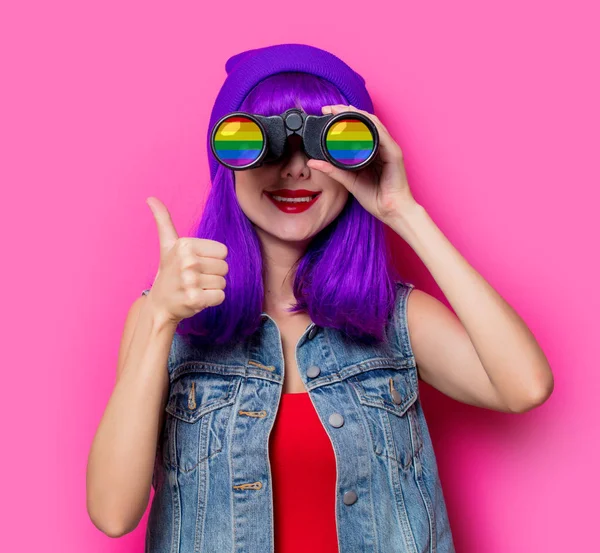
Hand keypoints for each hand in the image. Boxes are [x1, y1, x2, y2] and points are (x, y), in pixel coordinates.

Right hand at [145, 197, 228, 323]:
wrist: (160, 305)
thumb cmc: (169, 273)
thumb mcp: (167, 245)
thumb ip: (163, 221)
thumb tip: (151, 198)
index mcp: (185, 245)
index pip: (223, 251)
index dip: (212, 260)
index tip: (196, 264)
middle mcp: (187, 261)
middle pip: (225, 267)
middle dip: (213, 275)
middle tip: (195, 279)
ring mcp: (190, 281)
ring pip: (223, 282)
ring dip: (212, 288)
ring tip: (195, 288)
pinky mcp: (195, 299)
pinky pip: (220, 296)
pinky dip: (212, 300)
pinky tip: (198, 299)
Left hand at [307, 104, 417, 222]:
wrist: (391, 211)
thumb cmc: (375, 197)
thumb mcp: (348, 181)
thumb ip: (332, 170)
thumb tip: (313, 162)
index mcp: (370, 150)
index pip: (357, 128)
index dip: (343, 118)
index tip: (326, 113)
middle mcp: (380, 146)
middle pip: (365, 121)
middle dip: (348, 111)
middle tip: (330, 108)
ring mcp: (389, 148)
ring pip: (373, 124)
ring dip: (357, 115)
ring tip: (342, 110)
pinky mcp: (394, 154)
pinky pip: (383, 136)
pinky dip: (371, 127)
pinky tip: (360, 122)